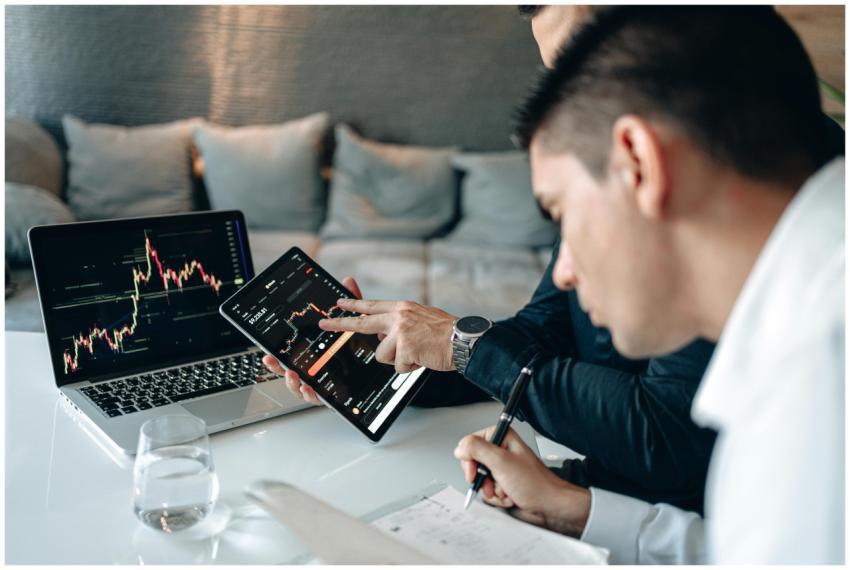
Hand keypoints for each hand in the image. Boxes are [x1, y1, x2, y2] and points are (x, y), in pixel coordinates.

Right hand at [261, 276, 364, 405]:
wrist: (386, 364)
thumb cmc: (366, 346)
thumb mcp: (358, 322)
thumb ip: (353, 303)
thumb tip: (348, 281)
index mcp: (316, 354)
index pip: (293, 354)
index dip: (278, 354)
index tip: (267, 351)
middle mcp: (316, 371)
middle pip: (290, 371)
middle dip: (277, 368)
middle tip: (272, 360)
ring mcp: (323, 385)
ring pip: (300, 388)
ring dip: (292, 383)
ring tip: (292, 374)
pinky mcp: (334, 396)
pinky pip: (319, 399)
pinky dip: (310, 394)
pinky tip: (308, 388)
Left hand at [318, 299, 457, 372]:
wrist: (464, 340)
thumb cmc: (445, 333)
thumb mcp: (421, 318)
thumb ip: (400, 323)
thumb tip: (383, 335)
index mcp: (402, 308)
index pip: (372, 305)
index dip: (353, 305)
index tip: (338, 304)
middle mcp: (399, 316)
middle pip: (362, 323)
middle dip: (341, 324)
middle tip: (324, 323)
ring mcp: (400, 332)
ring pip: (382, 354)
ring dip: (397, 360)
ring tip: (416, 354)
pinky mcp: (405, 348)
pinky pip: (398, 366)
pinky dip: (410, 368)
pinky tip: (422, 360)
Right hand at [454, 426, 591, 537]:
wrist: (550, 506)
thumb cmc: (535, 484)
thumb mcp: (502, 462)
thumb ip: (477, 450)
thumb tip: (460, 447)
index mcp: (502, 437)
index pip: (470, 443)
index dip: (470, 459)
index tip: (474, 470)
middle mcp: (501, 451)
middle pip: (473, 463)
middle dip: (482, 478)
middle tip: (492, 482)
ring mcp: (502, 468)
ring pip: (480, 479)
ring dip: (491, 490)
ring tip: (506, 491)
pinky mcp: (503, 483)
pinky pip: (488, 491)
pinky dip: (497, 497)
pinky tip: (510, 497)